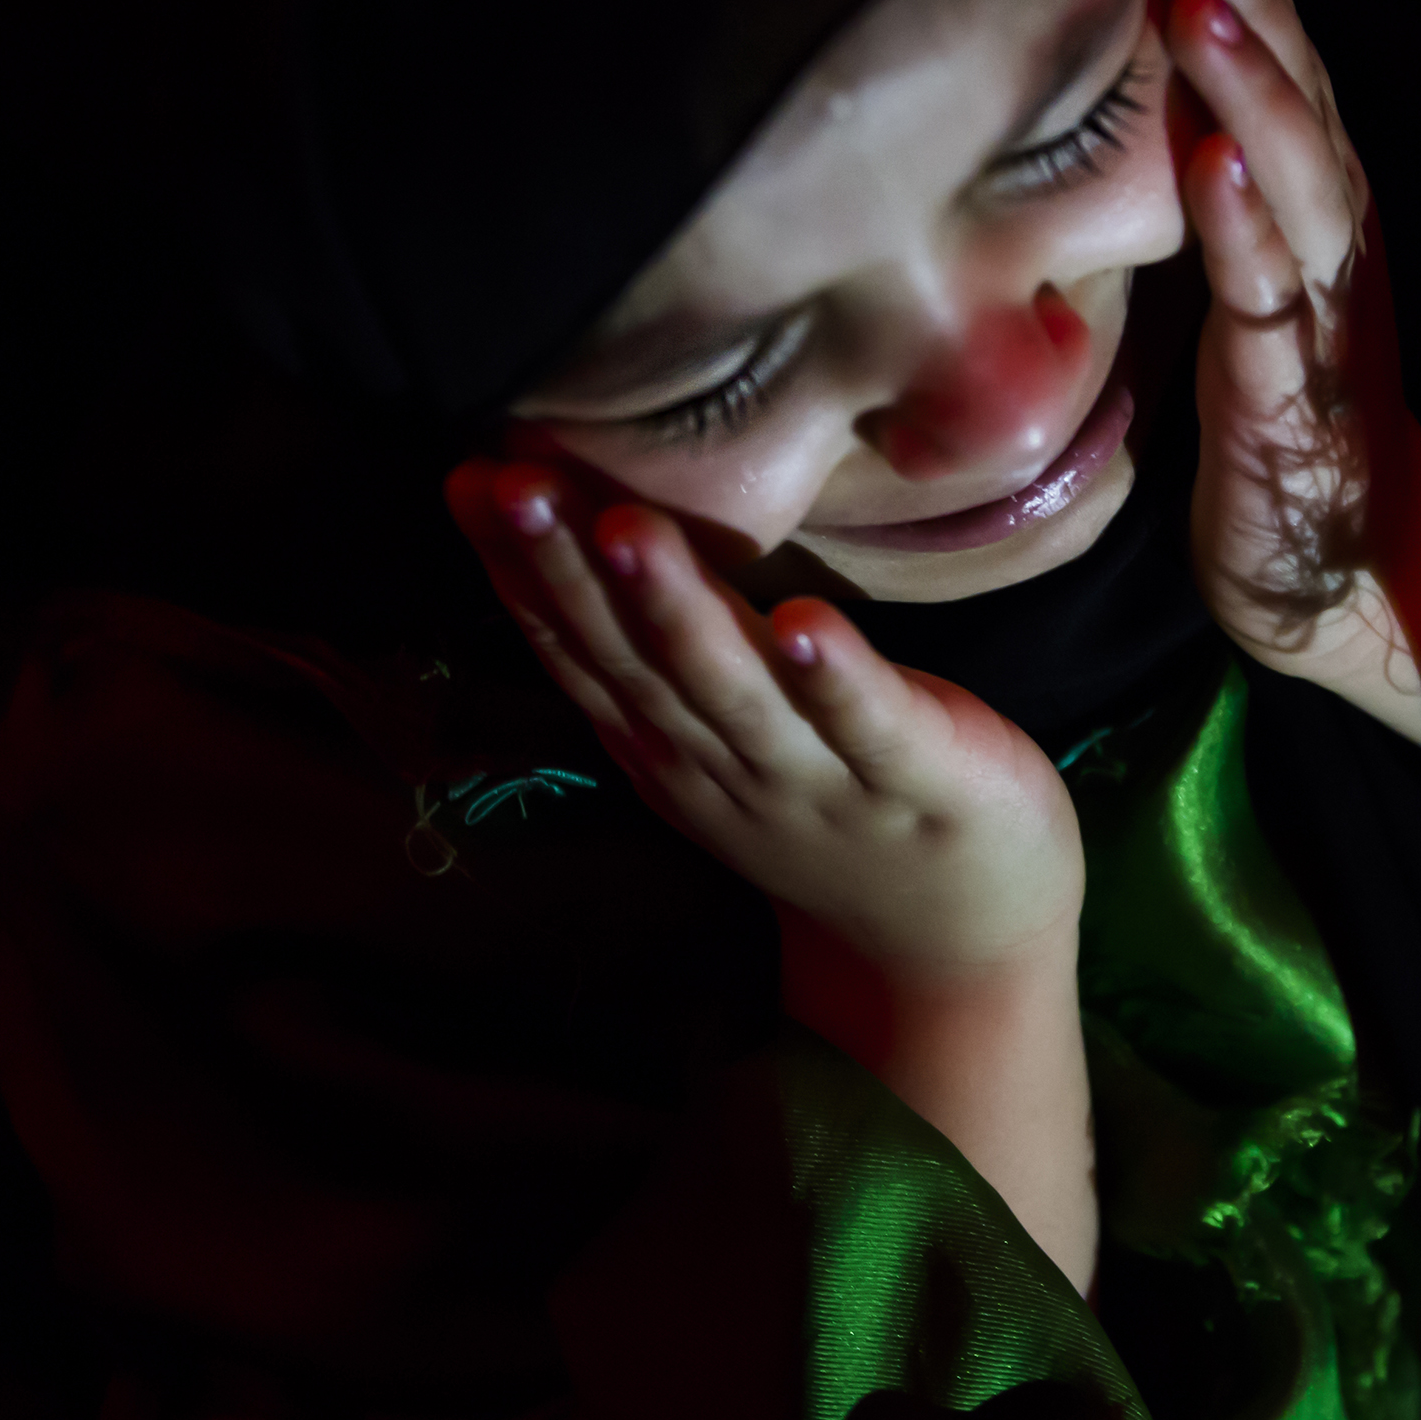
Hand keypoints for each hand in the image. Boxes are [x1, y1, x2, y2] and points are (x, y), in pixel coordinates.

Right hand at [444, 464, 1095, 1283]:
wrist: (950, 942)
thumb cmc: (834, 798)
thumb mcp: (718, 735)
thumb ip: (658, 651)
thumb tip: (587, 527)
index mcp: (671, 744)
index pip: (582, 650)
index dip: (523, 569)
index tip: (471, 478)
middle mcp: (725, 763)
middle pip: (637, 663)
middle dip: (571, 571)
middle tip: (517, 484)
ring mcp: (819, 778)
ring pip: (733, 692)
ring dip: (677, 613)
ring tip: (628, 530)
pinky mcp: (918, 780)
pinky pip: (867, 726)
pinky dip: (833, 678)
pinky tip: (804, 622)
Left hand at [1161, 0, 1420, 789]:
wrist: (1350, 576)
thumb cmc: (1287, 418)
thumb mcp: (1251, 284)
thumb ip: (1223, 187)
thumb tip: (1146, 87)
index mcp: (1321, 218)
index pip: (1293, 76)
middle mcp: (1337, 252)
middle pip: (1304, 103)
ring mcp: (1325, 325)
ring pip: (1296, 186)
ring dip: (1251, 90)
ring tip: (1201, 4)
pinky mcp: (1295, 404)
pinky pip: (1273, 306)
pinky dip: (1246, 232)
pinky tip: (1211, 168)